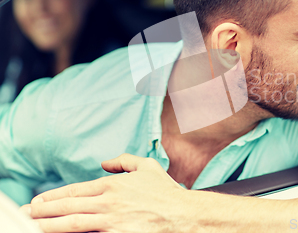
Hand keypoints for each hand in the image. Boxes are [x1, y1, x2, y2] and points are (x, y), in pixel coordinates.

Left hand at [21, 154, 186, 232]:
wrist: (184, 216)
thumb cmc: (166, 193)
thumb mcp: (148, 166)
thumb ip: (124, 160)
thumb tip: (104, 162)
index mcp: (113, 184)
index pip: (74, 191)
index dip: (52, 197)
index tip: (36, 202)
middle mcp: (109, 202)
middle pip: (67, 208)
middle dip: (42, 212)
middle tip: (24, 215)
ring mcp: (112, 222)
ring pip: (72, 224)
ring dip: (49, 226)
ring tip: (32, 226)